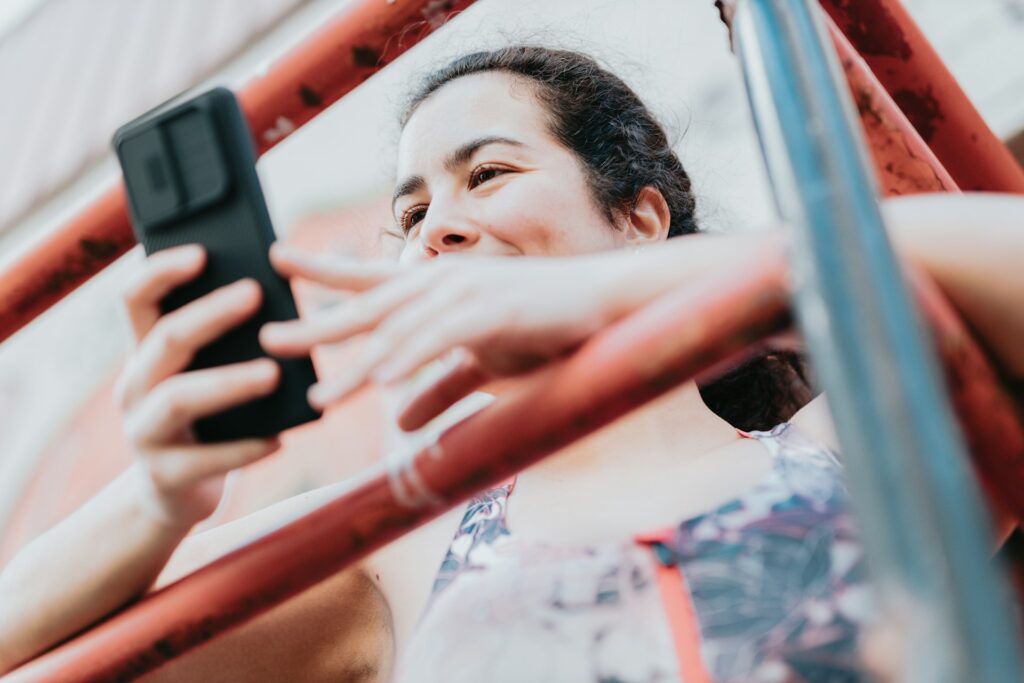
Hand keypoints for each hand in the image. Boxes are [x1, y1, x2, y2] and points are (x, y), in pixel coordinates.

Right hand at [115, 245, 281, 528]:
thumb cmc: (205, 420)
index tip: (202, 252)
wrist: (174, 496)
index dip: (162, 272)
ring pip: (179, 398)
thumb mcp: (204, 375)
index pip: (136, 299)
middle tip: (255, 294)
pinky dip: (245, 448)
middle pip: (165, 338)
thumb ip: (226, 343)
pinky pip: (206, 460)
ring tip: (272, 373)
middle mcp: (135, 387)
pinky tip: (279, 439)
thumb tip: (275, 296)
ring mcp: (143, 432)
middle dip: (211, 314)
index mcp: (145, 353)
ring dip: (229, 381)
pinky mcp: (164, 476)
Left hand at [260, 244, 624, 430]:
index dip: (320, 272)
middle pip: (367, 307)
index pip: (366, 280)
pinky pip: (443, 340)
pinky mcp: (495, 312)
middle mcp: (442, 284)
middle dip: (316, 326)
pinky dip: (414, 359)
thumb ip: (440, 389)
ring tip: (320, 399)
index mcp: (435, 289)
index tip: (276, 262)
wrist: (601, 306)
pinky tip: (386, 381)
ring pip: (401, 333)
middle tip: (266, 339)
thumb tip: (402, 420)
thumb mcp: (482, 365)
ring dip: (358, 366)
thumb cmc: (540, 329)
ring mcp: (467, 294)